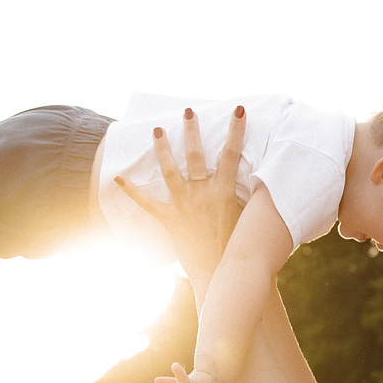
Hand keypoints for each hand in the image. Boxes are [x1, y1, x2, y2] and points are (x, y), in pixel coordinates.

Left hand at [115, 105, 245, 283]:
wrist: (221, 273)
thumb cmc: (240, 247)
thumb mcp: (251, 217)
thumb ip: (251, 195)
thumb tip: (264, 177)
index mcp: (225, 191)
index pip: (232, 153)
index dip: (236, 130)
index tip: (239, 110)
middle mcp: (202, 193)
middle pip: (196, 155)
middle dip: (192, 131)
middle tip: (188, 112)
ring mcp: (184, 205)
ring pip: (170, 170)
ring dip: (163, 148)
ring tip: (157, 130)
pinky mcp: (170, 219)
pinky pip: (148, 203)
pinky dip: (132, 190)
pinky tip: (119, 178)